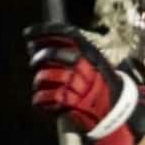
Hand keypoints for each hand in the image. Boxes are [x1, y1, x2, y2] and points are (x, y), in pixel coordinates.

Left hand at [27, 26, 144, 144]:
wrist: (117, 112)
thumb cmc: (101, 87)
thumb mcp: (93, 64)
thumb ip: (72, 53)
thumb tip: (39, 46)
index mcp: (91, 53)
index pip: (65, 34)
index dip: (43, 31)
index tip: (27, 33)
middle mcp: (85, 66)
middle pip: (52, 55)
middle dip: (38, 58)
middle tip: (33, 63)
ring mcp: (78, 84)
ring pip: (45, 76)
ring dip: (38, 82)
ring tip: (40, 86)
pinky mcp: (72, 102)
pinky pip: (46, 98)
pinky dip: (40, 101)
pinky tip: (42, 102)